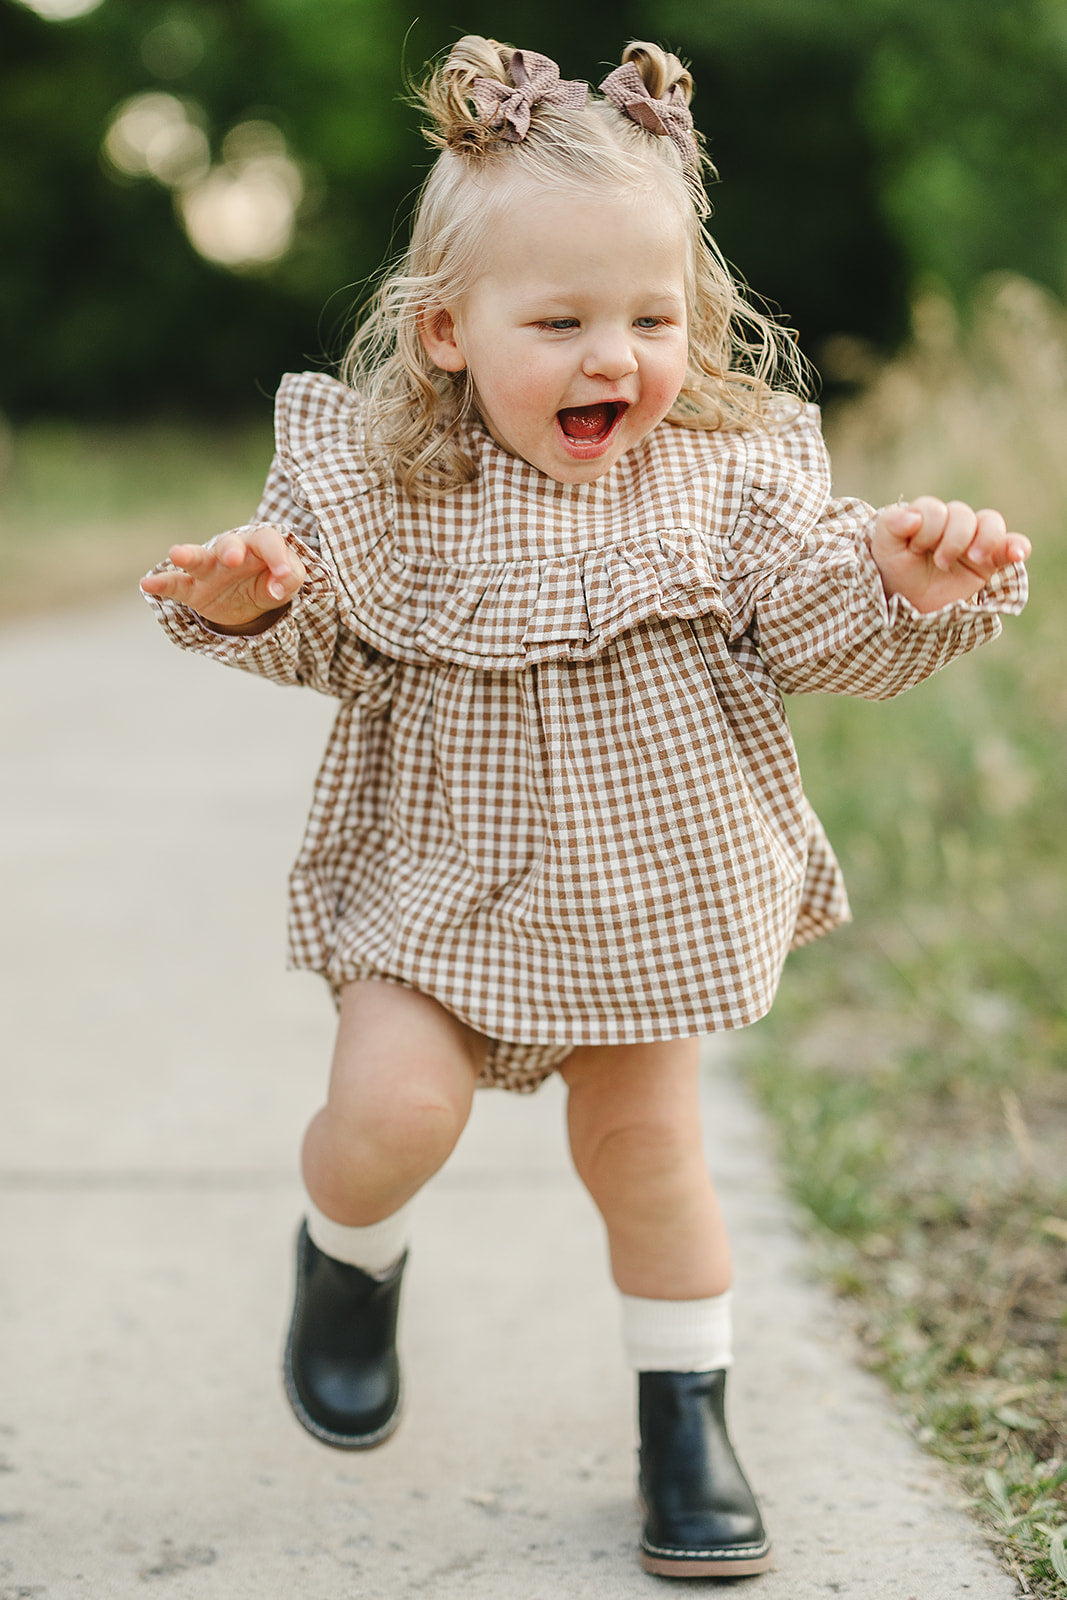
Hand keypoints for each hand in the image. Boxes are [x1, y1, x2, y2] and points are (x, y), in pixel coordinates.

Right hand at [140, 524, 305, 632]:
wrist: (252, 601)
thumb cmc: (271, 580)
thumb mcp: (288, 581)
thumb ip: (290, 578)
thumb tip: (276, 588)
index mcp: (258, 546)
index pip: (267, 541)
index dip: (277, 556)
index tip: (282, 577)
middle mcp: (231, 552)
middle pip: (229, 543)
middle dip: (230, 549)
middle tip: (233, 559)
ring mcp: (209, 569)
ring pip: (198, 558)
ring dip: (188, 555)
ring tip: (176, 554)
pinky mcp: (193, 588)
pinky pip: (175, 584)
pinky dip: (161, 584)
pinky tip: (147, 584)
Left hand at [869, 498, 1029, 613]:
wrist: (910, 608)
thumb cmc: (895, 573)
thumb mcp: (884, 549)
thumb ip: (890, 525)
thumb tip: (913, 516)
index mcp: (926, 517)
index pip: (934, 509)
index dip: (927, 528)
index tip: (915, 549)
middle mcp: (952, 524)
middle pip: (962, 514)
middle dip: (952, 539)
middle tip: (940, 563)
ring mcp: (974, 541)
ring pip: (990, 522)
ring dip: (984, 538)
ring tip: (974, 558)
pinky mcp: (991, 560)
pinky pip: (1013, 545)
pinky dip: (1018, 546)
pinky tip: (1017, 554)